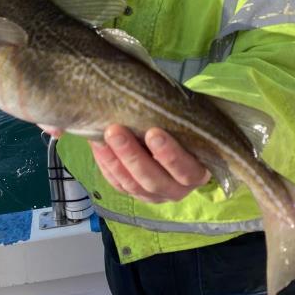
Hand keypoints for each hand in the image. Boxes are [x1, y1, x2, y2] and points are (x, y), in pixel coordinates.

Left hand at [90, 124, 210, 202]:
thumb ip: (179, 120)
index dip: (169, 154)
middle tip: (115, 130)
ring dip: (114, 160)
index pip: (185, 170)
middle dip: (132, 155)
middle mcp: (176, 189)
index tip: (153, 133)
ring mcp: (154, 195)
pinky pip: (118, 184)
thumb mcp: (191, 126)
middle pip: (153, 179)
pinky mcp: (135, 194)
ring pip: (132, 184)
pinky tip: (97, 146)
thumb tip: (155, 99)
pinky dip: (106, 165)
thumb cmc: (186, 131)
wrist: (178, 144)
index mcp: (196, 173)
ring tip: (101, 136)